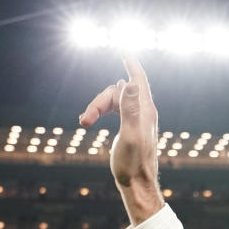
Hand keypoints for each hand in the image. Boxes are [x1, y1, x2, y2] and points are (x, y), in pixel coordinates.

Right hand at [79, 54, 163, 224]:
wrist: (137, 183)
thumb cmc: (133, 163)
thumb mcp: (130, 135)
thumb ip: (131, 109)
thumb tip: (131, 82)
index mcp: (145, 110)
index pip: (138, 79)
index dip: (131, 62)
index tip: (123, 46)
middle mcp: (144, 111)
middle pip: (118, 91)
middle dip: (98, 100)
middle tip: (84, 120)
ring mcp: (138, 118)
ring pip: (113, 100)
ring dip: (96, 107)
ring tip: (83, 122)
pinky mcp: (130, 126)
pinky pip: (114, 109)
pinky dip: (100, 111)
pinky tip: (90, 119)